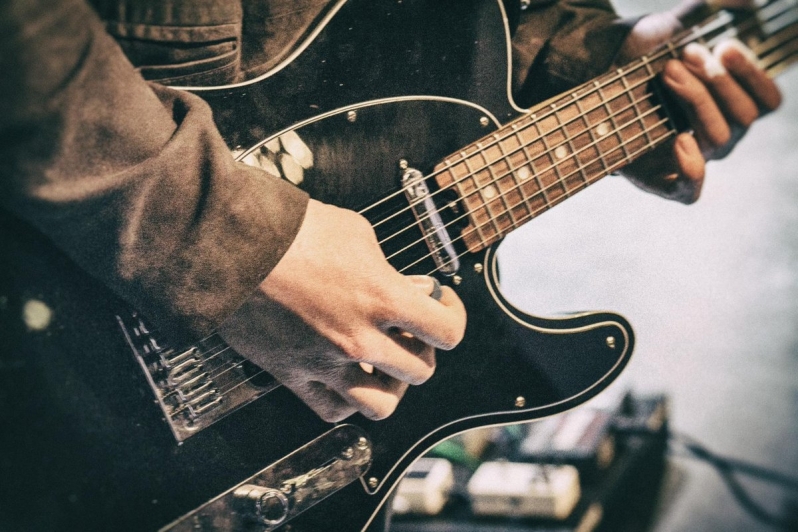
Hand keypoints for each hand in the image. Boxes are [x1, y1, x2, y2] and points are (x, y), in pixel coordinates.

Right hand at [218, 199, 466, 421]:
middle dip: (424, 348)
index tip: (442, 301)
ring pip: (381, 405)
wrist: (229, 243)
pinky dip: (347, 401)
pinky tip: (348, 379)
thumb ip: (388, 266)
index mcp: (382, 298)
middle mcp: (359, 339)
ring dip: (392, 385)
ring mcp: (326, 363)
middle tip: (412, 329)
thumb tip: (404, 286)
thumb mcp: (357, 232)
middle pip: (421, 371)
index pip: (447, 331)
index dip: (453, 315)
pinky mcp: (293, 374)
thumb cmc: (291, 229)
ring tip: (385, 364)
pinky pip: (331, 410)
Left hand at [617, 1, 781, 203]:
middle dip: (716, 81)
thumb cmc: (642, 54)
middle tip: (684, 54)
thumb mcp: (676, 25)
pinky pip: (690, 191)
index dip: (753, 75)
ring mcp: (692, 158)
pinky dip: (692, 169)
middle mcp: (719, 133)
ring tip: (667, 71)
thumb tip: (749, 0)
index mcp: (733, 103)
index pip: (767, 101)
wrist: (594, 79)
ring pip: (719, 140)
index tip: (724, 45)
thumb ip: (710, 9)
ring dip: (697, 101)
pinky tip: (679, 139)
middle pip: (743, 118)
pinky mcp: (660, 178)